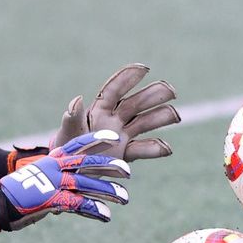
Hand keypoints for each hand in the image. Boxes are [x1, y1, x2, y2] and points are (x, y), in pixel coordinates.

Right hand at [0, 131, 130, 229]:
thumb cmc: (19, 192)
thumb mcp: (39, 177)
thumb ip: (58, 176)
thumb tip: (74, 182)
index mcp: (51, 159)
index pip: (77, 144)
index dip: (96, 139)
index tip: (114, 136)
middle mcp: (54, 168)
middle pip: (86, 162)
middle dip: (109, 165)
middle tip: (128, 170)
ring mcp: (53, 183)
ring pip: (87, 184)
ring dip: (108, 191)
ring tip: (125, 198)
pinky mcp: (51, 200)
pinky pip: (78, 204)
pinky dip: (94, 210)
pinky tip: (106, 216)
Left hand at [51, 64, 180, 161]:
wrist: (69, 174)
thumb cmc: (66, 148)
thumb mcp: (67, 134)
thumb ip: (72, 117)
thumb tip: (77, 99)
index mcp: (99, 109)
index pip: (114, 90)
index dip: (128, 78)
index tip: (144, 68)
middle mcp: (114, 119)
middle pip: (136, 103)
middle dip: (154, 95)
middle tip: (171, 91)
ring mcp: (123, 135)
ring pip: (145, 122)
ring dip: (161, 117)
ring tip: (175, 115)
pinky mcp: (127, 153)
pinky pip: (143, 148)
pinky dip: (156, 148)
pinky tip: (167, 148)